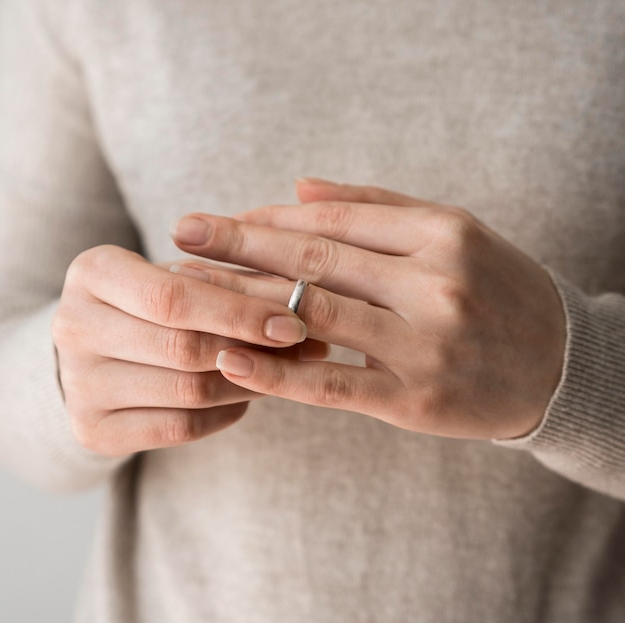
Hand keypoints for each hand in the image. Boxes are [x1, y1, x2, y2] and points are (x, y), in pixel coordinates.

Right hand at [52, 245, 319, 456]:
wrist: (97, 352)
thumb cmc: (153, 303)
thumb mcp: (182, 277)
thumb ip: (233, 282)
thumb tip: (304, 300)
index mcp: (93, 272)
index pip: (174, 297)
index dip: (240, 312)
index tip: (294, 322)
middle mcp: (73, 327)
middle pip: (184, 347)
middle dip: (254, 348)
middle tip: (306, 346)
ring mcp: (79, 385)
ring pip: (189, 391)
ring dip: (250, 381)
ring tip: (285, 367)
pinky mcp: (94, 430)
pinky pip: (181, 426)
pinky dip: (226, 412)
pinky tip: (246, 394)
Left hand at [171, 180, 565, 439]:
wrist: (559, 367)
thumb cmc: (497, 290)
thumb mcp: (455, 231)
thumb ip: (378, 206)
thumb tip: (299, 187)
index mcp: (442, 234)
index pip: (335, 220)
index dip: (270, 218)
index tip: (222, 219)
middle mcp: (433, 284)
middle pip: (315, 259)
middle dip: (240, 245)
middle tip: (182, 233)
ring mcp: (422, 346)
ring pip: (314, 316)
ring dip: (244, 302)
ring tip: (189, 291)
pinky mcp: (412, 401)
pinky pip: (331, 385)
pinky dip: (276, 374)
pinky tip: (229, 360)